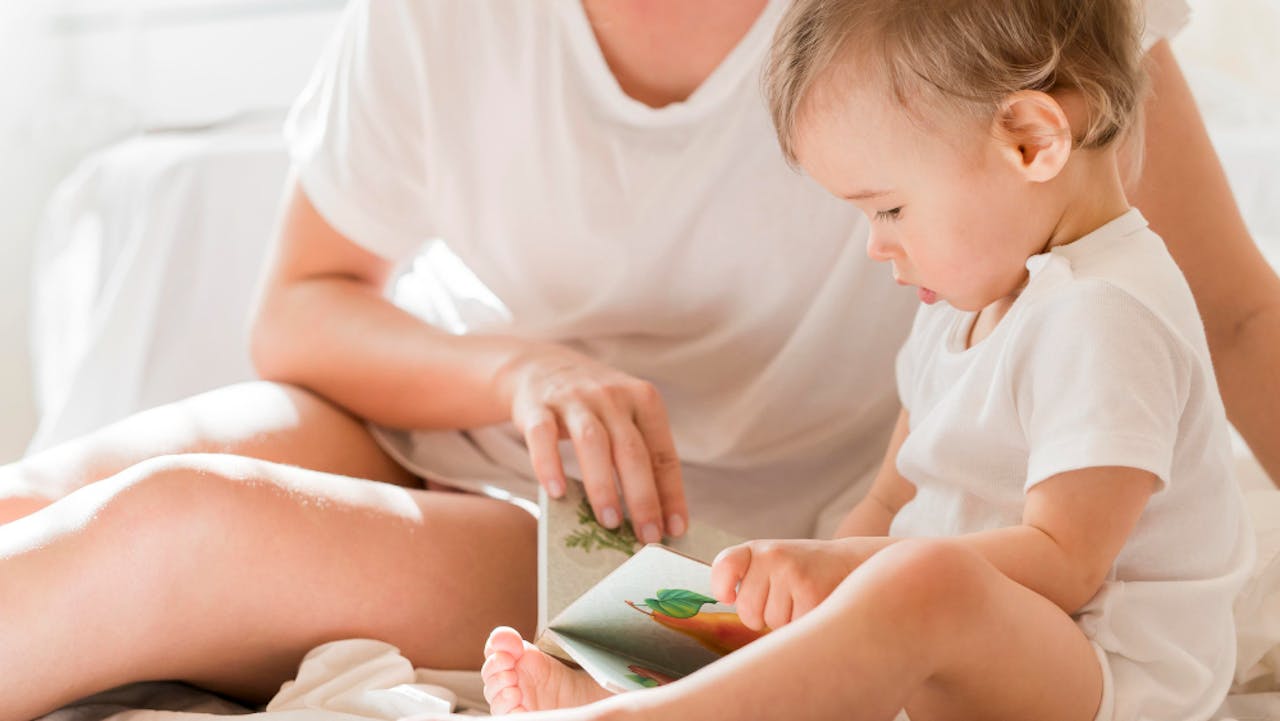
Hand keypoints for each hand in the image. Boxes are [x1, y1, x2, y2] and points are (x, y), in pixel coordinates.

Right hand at [497, 341, 686, 543]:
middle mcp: (612, 396)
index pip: (664, 454)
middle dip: (643, 498)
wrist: (541, 366)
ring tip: (610, 522)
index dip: (671, 494)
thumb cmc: (594, 407)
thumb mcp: (624, 417)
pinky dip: (549, 464)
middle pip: (632, 451)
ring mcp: (574, 398)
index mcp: (644, 400)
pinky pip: (543, 436)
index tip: (676, 530)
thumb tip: (656, 518)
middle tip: (648, 537)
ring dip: (604, 486)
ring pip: (593, 443)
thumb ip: (640, 456)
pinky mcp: (537, 405)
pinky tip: (556, 494)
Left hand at [711, 538, 884, 630]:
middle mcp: (772, 556)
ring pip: (771, 623)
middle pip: (747, 611)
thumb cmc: (804, 570)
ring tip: (802, 599)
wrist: (851, 562)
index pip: (725, 567)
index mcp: (758, 549)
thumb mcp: (772, 563)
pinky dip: (803, 625)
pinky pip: (792, 628)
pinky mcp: (810, 592)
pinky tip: (814, 605)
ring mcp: (791, 573)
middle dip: (762, 616)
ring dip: (786, 621)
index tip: (729, 596)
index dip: (722, 587)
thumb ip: (747, 578)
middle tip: (784, 599)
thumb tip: (728, 601)